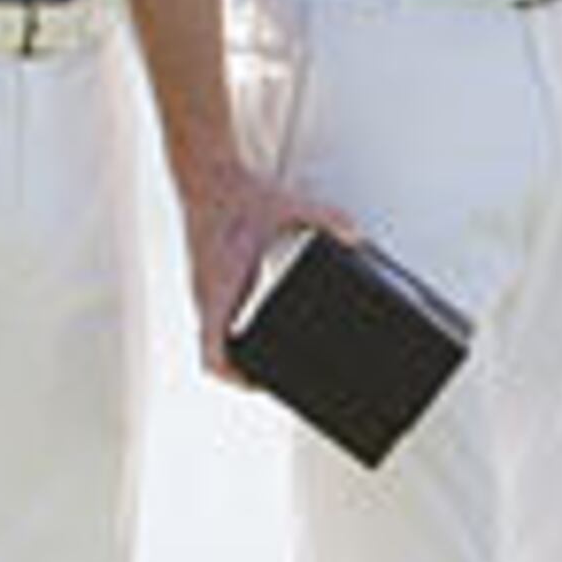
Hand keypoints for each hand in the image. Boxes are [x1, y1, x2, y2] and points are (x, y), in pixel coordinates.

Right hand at [176, 162, 358, 384]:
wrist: (206, 176)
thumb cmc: (241, 195)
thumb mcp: (290, 206)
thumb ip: (327, 218)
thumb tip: (357, 236)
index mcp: (220, 289)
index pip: (212, 352)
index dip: (234, 378)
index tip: (260, 384)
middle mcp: (206, 295)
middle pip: (213, 353)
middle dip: (242, 374)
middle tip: (276, 382)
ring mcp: (203, 289)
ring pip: (211, 337)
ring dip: (234, 355)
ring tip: (268, 367)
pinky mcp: (208, 280)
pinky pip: (213, 319)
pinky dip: (230, 334)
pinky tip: (255, 331)